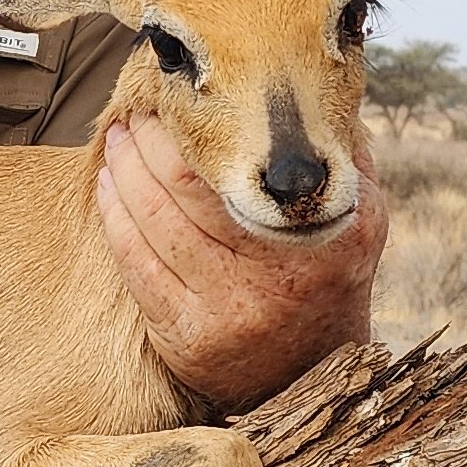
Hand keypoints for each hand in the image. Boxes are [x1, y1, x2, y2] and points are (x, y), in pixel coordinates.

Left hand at [96, 112, 383, 410]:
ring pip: (154, 223)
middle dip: (148, 142)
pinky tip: (107, 190)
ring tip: (117, 143)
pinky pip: (136, 267)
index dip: (197, 126)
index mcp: (323, 235)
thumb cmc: (329, 276)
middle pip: (185, 187)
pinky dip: (115, 219)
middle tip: (133, 114)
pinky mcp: (187, 338)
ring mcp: (228, 310)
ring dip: (124, 173)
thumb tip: (319, 91)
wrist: (312, 375)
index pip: (240, 166)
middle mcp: (276, 274)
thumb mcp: (359, 219)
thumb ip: (344, 158)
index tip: (177, 96)